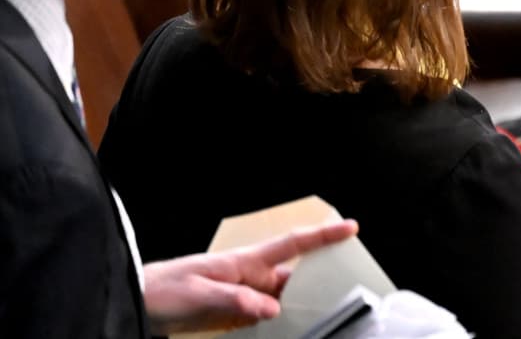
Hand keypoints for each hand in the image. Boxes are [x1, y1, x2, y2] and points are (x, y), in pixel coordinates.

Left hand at [142, 219, 357, 333]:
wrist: (135, 302)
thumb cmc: (161, 290)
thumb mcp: (197, 295)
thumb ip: (236, 299)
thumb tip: (273, 308)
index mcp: (243, 261)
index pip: (290, 244)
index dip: (322, 235)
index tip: (350, 227)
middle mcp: (248, 275)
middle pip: (293, 275)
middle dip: (320, 276)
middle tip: (346, 285)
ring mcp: (242, 294)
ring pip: (281, 298)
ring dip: (298, 305)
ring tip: (321, 313)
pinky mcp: (233, 312)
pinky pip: (265, 315)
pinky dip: (280, 321)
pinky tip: (288, 329)